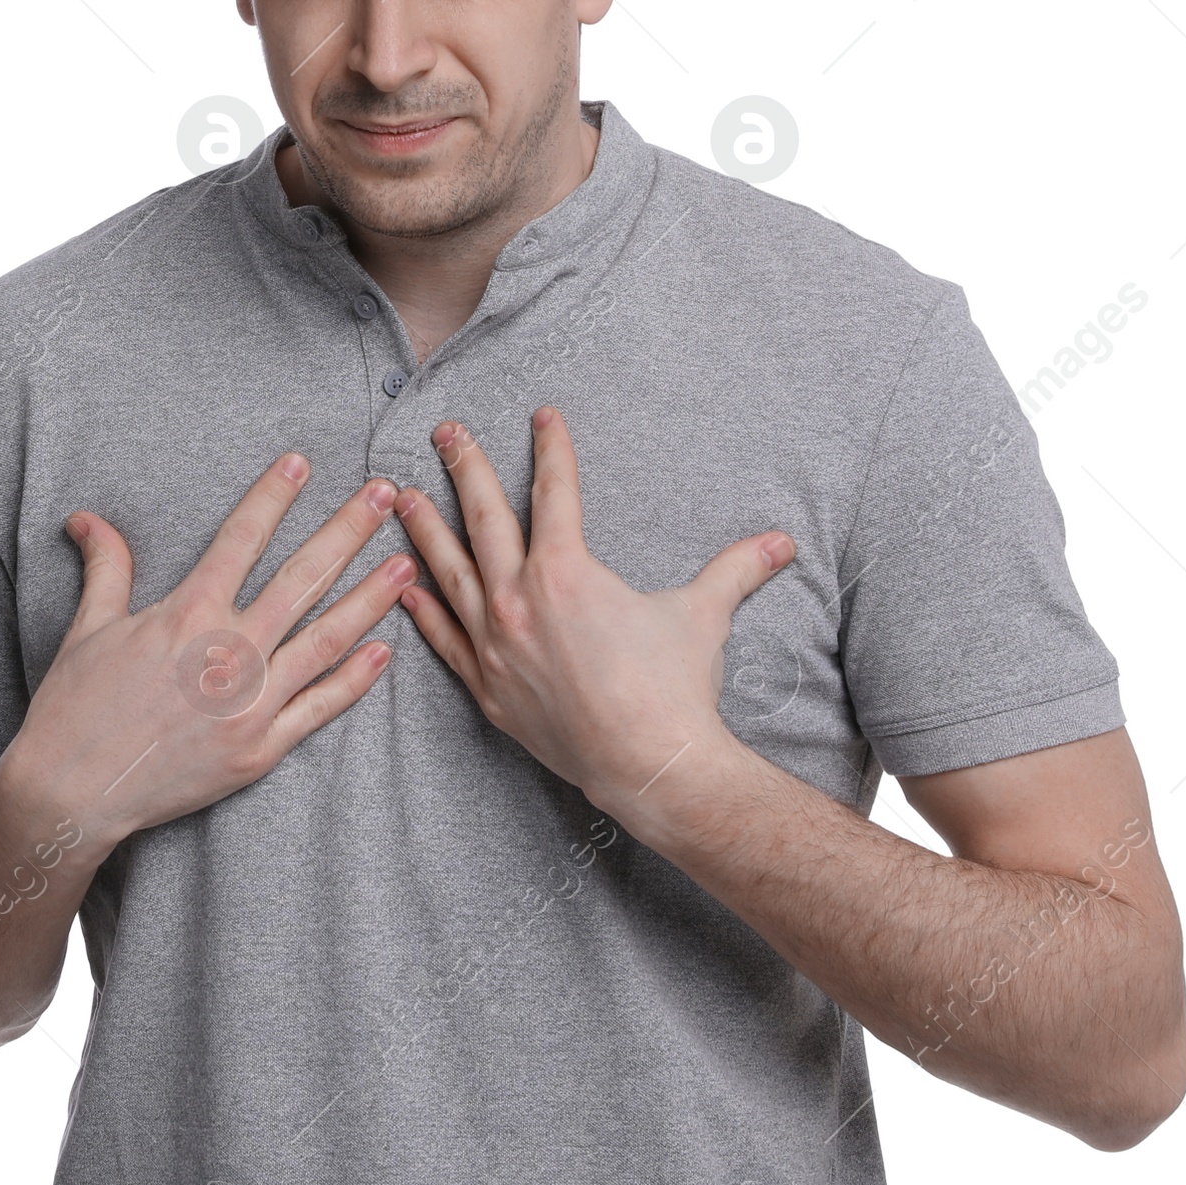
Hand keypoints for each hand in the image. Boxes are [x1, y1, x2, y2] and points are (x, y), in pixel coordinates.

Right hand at [5, 456, 415, 849]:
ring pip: (326, 638)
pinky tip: (386, 650)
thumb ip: (106, 567)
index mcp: (188, 613)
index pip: (242, 538)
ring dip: (371, 598)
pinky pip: (320, 706)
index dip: (273, 495)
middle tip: (386, 495)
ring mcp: (252, 703)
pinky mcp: (261, 748)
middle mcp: (229, 651)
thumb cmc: (74, 709)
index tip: (302, 462)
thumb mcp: (87, 628)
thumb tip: (86, 517)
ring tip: (407, 564)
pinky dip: (356, 678)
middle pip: (303, 577)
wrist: (70, 794)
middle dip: (348, 531)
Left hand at [393, 407, 794, 821]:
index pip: (555, 492)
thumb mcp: (704, 614)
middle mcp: (518, 601)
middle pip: (484, 518)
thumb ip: (737, 569)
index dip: (552, 449)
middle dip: (464, 467)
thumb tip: (783, 542)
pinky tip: (406, 587)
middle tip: (445, 431)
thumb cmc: (674, 688)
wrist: (649, 768)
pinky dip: (425, 610)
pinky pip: (445, 639)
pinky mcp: (488, 689)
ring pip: (450, 572)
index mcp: (565, 571)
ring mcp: (495, 647)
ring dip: (425, 529)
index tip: (543, 416)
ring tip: (402, 495)